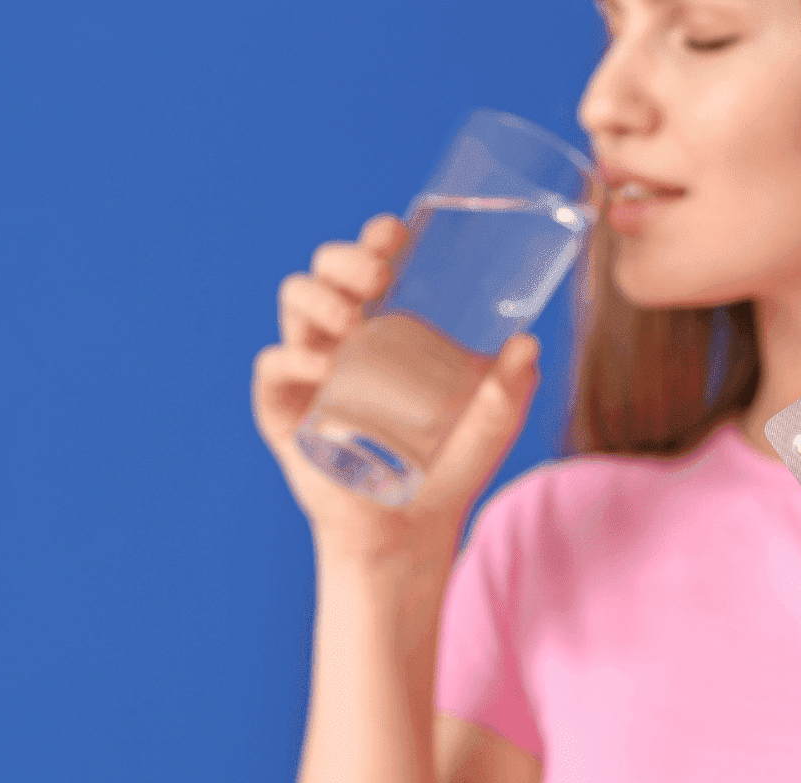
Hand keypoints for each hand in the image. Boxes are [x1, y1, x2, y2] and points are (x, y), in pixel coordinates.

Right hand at [253, 213, 543, 564]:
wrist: (412, 531)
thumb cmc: (449, 470)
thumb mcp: (491, 423)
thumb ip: (510, 386)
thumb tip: (528, 343)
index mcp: (384, 329)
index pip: (368, 265)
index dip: (373, 239)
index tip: (396, 234)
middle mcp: (341, 340)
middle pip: (324, 272)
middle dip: (343, 259)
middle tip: (377, 277)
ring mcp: (309, 372)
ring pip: (294, 304)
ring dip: (318, 297)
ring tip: (350, 319)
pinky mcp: (284, 411)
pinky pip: (271, 367)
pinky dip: (292, 358)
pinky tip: (323, 366)